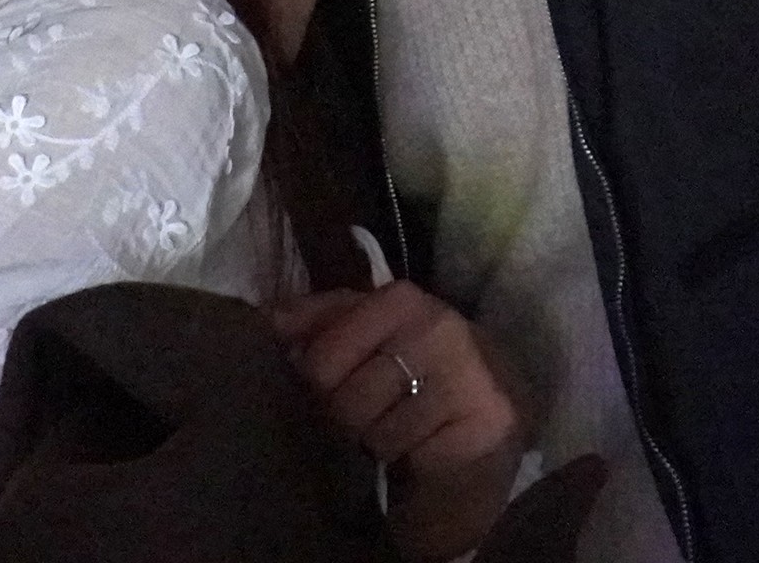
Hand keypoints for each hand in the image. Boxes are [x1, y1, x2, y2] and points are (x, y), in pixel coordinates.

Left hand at [269, 282, 526, 561]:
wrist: (489, 430)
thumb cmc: (418, 381)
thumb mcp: (369, 340)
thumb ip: (322, 323)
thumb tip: (268, 319)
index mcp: (402, 299)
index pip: (320, 355)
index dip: (318, 383)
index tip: (337, 388)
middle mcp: (438, 325)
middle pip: (340, 394)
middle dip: (347, 416)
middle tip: (373, 416)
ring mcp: (467, 372)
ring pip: (371, 427)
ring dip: (376, 440)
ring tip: (399, 432)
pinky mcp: (487, 421)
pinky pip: (407, 451)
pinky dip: (406, 459)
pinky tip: (422, 450)